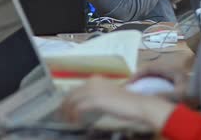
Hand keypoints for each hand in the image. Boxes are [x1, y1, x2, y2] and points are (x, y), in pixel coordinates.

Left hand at [60, 77, 175, 129]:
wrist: (138, 104)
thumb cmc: (127, 103)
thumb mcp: (109, 96)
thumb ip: (98, 97)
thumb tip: (87, 104)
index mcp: (96, 80)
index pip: (76, 89)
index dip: (69, 99)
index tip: (65, 107)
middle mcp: (93, 83)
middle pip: (72, 93)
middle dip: (65, 105)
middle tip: (62, 115)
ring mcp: (94, 90)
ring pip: (73, 100)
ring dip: (68, 111)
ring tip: (67, 120)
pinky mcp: (96, 100)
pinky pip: (79, 108)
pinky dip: (75, 115)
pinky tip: (75, 121)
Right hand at [130, 65, 188, 101]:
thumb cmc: (196, 93)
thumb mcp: (180, 95)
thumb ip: (165, 96)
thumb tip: (148, 97)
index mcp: (171, 69)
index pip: (149, 67)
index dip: (137, 74)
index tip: (129, 83)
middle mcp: (170, 69)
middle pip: (149, 70)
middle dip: (138, 77)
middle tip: (129, 87)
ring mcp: (172, 75)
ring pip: (153, 75)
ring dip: (143, 81)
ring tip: (135, 89)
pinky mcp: (174, 81)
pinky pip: (157, 80)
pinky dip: (149, 85)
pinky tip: (147, 92)